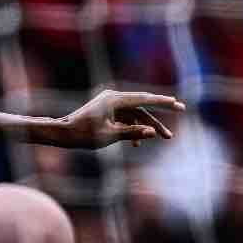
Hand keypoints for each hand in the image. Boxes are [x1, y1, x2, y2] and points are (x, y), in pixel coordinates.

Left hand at [52, 89, 184, 148]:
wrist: (61, 133)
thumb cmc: (81, 135)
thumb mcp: (108, 136)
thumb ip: (132, 133)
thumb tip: (152, 133)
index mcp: (114, 100)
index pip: (144, 99)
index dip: (163, 102)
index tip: (178, 104)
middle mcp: (113, 98)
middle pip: (143, 104)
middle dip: (161, 111)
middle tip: (181, 110)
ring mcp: (109, 103)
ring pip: (136, 112)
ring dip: (148, 124)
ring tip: (165, 137)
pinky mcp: (106, 110)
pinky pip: (126, 117)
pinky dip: (133, 127)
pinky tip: (137, 145)